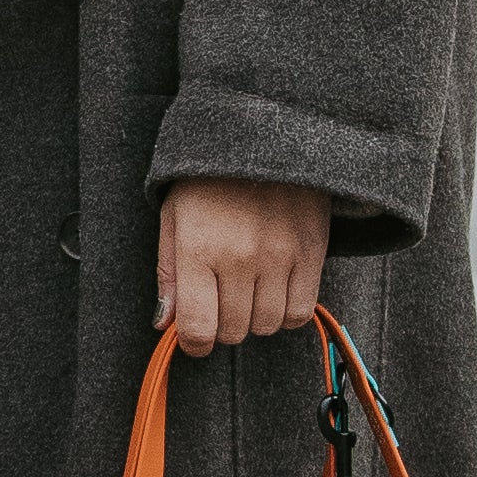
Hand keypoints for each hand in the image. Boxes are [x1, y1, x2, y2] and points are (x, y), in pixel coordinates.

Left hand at [154, 179, 329, 355]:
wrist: (261, 134)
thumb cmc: (208, 179)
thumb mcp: (173, 217)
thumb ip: (169, 274)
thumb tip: (165, 324)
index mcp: (198, 248)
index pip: (197, 327)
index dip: (194, 343)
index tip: (195, 336)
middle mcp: (239, 257)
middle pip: (233, 331)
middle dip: (222, 325)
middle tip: (220, 299)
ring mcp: (279, 256)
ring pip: (266, 326)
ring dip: (253, 318)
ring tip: (247, 288)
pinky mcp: (311, 252)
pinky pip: (300, 312)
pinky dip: (285, 312)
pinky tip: (274, 290)